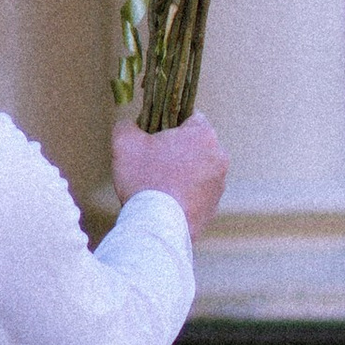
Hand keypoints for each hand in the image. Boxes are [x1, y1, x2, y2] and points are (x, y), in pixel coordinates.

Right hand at [112, 111, 226, 236]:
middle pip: (194, 146)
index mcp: (203, 135)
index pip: (190, 118)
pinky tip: (164, 202)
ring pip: (197, 170)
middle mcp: (218, 157)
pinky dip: (183, 194)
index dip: (169, 125)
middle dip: (176, 151)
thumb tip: (130, 125)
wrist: (158, 226)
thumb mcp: (125, 143)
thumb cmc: (145, 179)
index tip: (154, 138)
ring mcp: (219, 184)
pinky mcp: (214, 207)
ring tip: (157, 186)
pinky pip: (197, 193)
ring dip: (180, 173)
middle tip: (152, 163)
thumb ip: (127, 125)